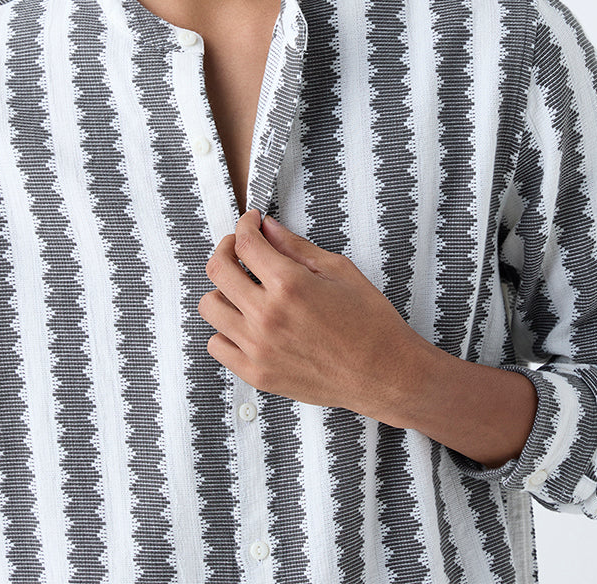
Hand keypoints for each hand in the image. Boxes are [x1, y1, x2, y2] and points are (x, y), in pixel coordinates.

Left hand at [198, 210, 430, 421]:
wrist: (385, 374)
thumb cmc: (370, 323)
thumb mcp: (338, 271)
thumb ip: (295, 247)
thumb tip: (268, 228)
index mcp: (289, 284)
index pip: (244, 243)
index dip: (244, 225)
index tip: (250, 222)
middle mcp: (267, 315)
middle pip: (218, 270)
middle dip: (227, 248)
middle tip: (241, 247)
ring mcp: (258, 348)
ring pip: (210, 307)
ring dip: (223, 290)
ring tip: (243, 288)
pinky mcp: (258, 374)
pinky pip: (217, 345)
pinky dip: (225, 329)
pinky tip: (245, 323)